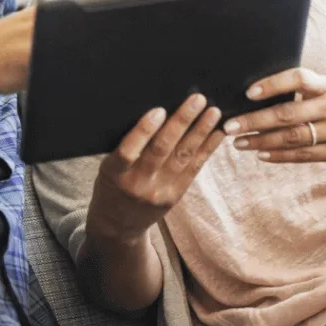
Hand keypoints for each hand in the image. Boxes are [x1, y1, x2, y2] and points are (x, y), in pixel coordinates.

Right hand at [86, 95, 223, 243]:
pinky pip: (193, 169)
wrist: (118, 226)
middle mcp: (138, 184)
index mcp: (114, 173)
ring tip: (213, 112)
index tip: (159, 109)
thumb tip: (155, 112)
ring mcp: (159, 191)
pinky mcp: (175, 196)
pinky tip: (217, 134)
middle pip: (162, 149)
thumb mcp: (107, 167)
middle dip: (182, 121)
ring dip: (200, 132)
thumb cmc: (111, 186)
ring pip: (182, 157)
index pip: (129, 150)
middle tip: (197, 99)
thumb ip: (126, 146)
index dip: (144, 130)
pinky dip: (207, 149)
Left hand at [224, 67, 325, 163]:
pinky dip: (279, 155)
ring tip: (239, 142)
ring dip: (261, 141)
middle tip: (230, 125)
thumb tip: (257, 92)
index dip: (272, 84)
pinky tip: (260, 154)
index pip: (298, 79)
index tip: (248, 92)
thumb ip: (303, 89)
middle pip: (287, 114)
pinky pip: (303, 155)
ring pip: (292, 138)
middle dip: (254, 120)